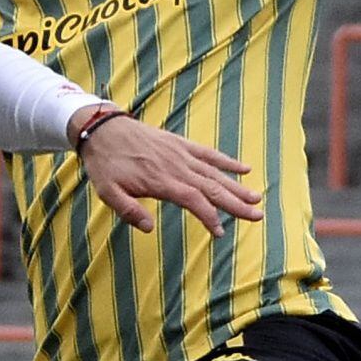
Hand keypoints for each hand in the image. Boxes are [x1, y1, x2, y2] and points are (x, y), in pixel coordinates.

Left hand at [70, 108, 261, 234]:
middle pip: (212, 187)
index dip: (209, 217)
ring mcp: (181, 154)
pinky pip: (208, 153)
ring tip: (256, 198)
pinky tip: (244, 169)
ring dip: (237, 186)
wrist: (103, 129)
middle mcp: (176, 167)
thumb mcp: (108, 193)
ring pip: (215, 172)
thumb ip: (128, 211)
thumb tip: (149, 228)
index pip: (194, 201)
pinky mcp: (181, 144)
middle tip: (257, 215)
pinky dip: (227, 161)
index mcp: (161, 181)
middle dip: (236, 203)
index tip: (220, 232)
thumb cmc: (105, 165)